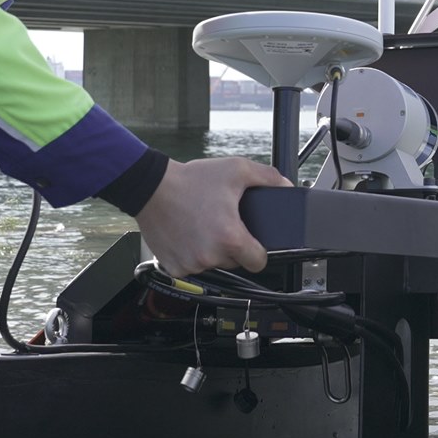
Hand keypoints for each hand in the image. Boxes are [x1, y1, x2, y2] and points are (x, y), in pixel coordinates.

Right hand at [134, 157, 286, 275]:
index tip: (252, 244)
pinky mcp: (174, 267)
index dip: (259, 252)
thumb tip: (286, 186)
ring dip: (211, 251)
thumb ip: (268, 178)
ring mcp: (191, 264)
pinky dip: (191, 255)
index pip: (258, 262)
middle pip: (235, 262)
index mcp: (230, 238)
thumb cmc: (191, 180)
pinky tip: (188, 235)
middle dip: (232, 247)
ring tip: (203, 226)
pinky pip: (191, 267)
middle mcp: (210, 256)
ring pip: (212, 265)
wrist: (151, 187)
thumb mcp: (236, 170)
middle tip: (221, 224)